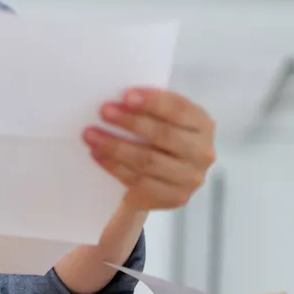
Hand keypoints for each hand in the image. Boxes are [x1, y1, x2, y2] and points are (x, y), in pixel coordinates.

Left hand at [83, 88, 215, 210]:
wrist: (163, 178)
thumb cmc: (159, 138)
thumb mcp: (163, 119)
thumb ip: (150, 108)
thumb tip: (117, 97)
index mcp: (202, 125)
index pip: (179, 109)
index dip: (153, 101)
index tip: (126, 95)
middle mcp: (202, 152)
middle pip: (164, 135)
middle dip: (130, 122)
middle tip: (103, 111)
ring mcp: (190, 179)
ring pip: (148, 160)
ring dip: (115, 146)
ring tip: (91, 135)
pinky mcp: (173, 197)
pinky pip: (139, 181)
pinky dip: (114, 166)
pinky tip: (98, 154)